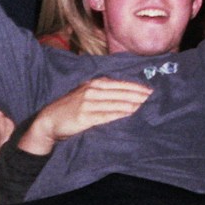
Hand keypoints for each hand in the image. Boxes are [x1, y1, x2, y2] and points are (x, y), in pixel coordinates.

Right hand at [21, 77, 153, 153]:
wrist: (48, 120)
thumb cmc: (71, 108)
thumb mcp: (86, 94)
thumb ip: (104, 92)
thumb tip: (127, 95)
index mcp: (94, 84)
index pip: (121, 84)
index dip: (137, 88)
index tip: (152, 91)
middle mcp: (92, 91)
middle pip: (122, 93)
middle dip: (139, 96)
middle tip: (155, 100)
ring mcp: (88, 103)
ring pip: (116, 104)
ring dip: (133, 106)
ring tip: (147, 108)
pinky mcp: (85, 116)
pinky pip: (107, 115)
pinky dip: (120, 115)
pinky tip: (130, 115)